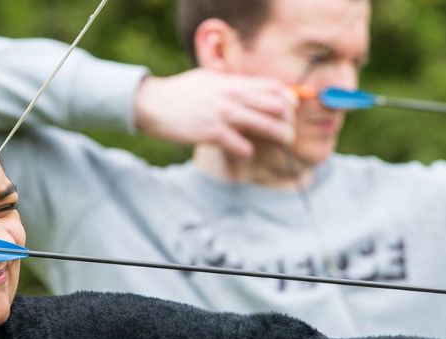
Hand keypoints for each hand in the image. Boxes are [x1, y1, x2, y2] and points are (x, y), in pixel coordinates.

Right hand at [134, 69, 296, 157]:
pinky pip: (242, 145)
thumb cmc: (182, 92)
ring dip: (280, 136)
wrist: (154, 103)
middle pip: (277, 106)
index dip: (289, 99)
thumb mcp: (210, 80)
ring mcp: (224, 114)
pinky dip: (248, 151)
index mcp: (234, 82)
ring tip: (284, 143)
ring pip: (266, 125)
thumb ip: (233, 84)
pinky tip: (247, 152)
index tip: (291, 111)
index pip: (274, 87)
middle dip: (289, 120)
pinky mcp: (213, 133)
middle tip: (289, 132)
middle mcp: (233, 95)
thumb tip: (253, 89)